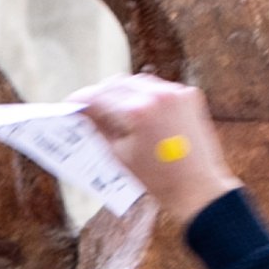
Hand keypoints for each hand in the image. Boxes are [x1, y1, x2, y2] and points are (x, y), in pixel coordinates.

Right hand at [74, 75, 234, 223]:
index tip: (71, 104)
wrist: (198, 187)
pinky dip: (147, 96)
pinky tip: (142, 112)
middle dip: (101, 93)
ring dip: (124, 91)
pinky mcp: (189, 95)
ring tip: (115, 109)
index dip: (81, 100)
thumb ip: (98, 129)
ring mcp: (175, 92)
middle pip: (117, 83)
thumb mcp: (119, 156)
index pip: (98, 97)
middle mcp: (156, 95)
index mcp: (135, 112)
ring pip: (138, 81)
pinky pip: (160, 88)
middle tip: (89, 107)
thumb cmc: (156, 179)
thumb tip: (82, 113)